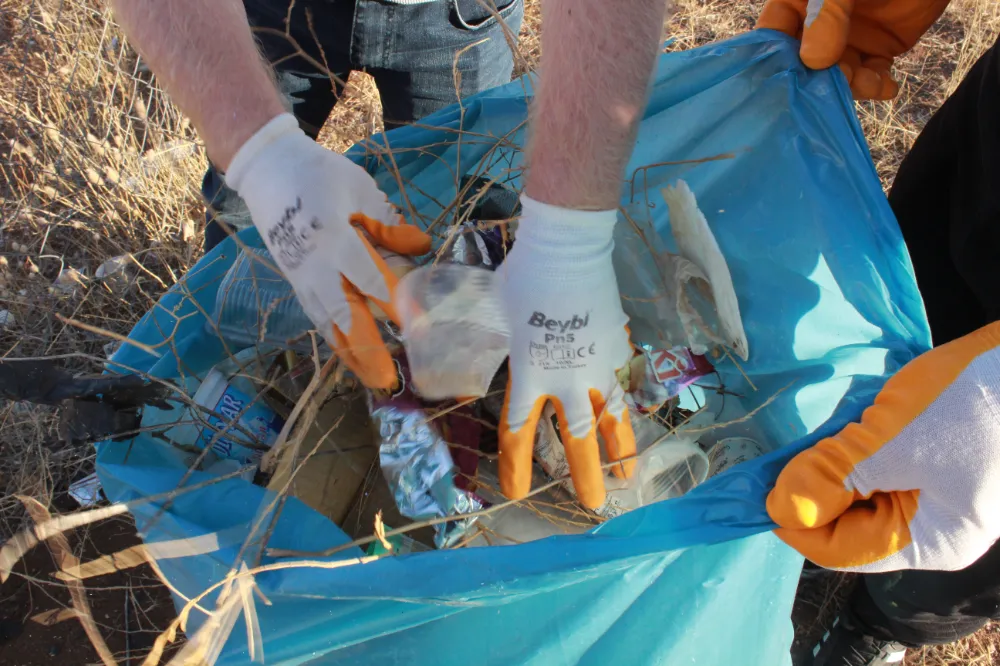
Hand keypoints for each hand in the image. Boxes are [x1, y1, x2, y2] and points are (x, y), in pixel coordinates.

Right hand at [226, 114, 430, 388]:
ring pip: (328, 323)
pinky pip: (319, 317)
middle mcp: (316, 266)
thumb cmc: (320, 176)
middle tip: (389, 379)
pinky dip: (336, 340)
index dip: (391, 303)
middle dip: (368, 348)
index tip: (414, 326)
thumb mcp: (359, 190)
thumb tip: (422, 246)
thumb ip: (388, 225)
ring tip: (374, 380)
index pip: (367, 278)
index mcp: (333, 238)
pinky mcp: (297, 282)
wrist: (268, 171)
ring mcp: (303, 277)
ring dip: (352, 353)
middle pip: (344, 314)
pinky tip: (352, 356)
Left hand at [497, 197, 636, 508]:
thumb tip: (452, 341)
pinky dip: (629, 408)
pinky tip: (633, 423)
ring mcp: (597, 366)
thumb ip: (483, 338)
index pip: (518, 431)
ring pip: (613, 419)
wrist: (567, 250)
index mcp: (529, 375)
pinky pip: (625, 386)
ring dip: (620, 452)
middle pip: (577, 439)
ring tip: (628, 480)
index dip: (516, 466)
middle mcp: (566, 381)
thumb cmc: (522, 279)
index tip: (517, 492)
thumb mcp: (492, 313)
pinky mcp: (618, 347)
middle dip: (585, 476)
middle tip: (592, 506)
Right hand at [756, 0, 949, 99]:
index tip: (785, 81)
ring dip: (851, 86)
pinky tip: (887, 85)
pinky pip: (871, 76)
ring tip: (870, 82)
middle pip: (804, 63)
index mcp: (800, 2)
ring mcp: (847, 39)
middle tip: (836, 85)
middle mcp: (818, 24)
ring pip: (837, 75)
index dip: (775, 58)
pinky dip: (878, 85)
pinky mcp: (878, 50)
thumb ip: (828, 14)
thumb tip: (813, 61)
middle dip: (817, 79)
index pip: (774, 34)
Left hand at [768, 322, 999, 571]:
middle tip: (778, 456)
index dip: (794, 522)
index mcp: (929, 542)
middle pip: (849, 523)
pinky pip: (877, 468)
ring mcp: (935, 493)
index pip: (840, 550)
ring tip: (810, 438)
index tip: (757, 489)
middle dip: (812, 491)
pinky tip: (843, 425)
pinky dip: (853, 450)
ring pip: (859, 493)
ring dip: (830, 467)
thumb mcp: (893, 442)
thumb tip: (783, 510)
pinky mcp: (933, 460)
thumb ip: (834, 479)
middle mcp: (932, 527)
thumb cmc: (968, 403)